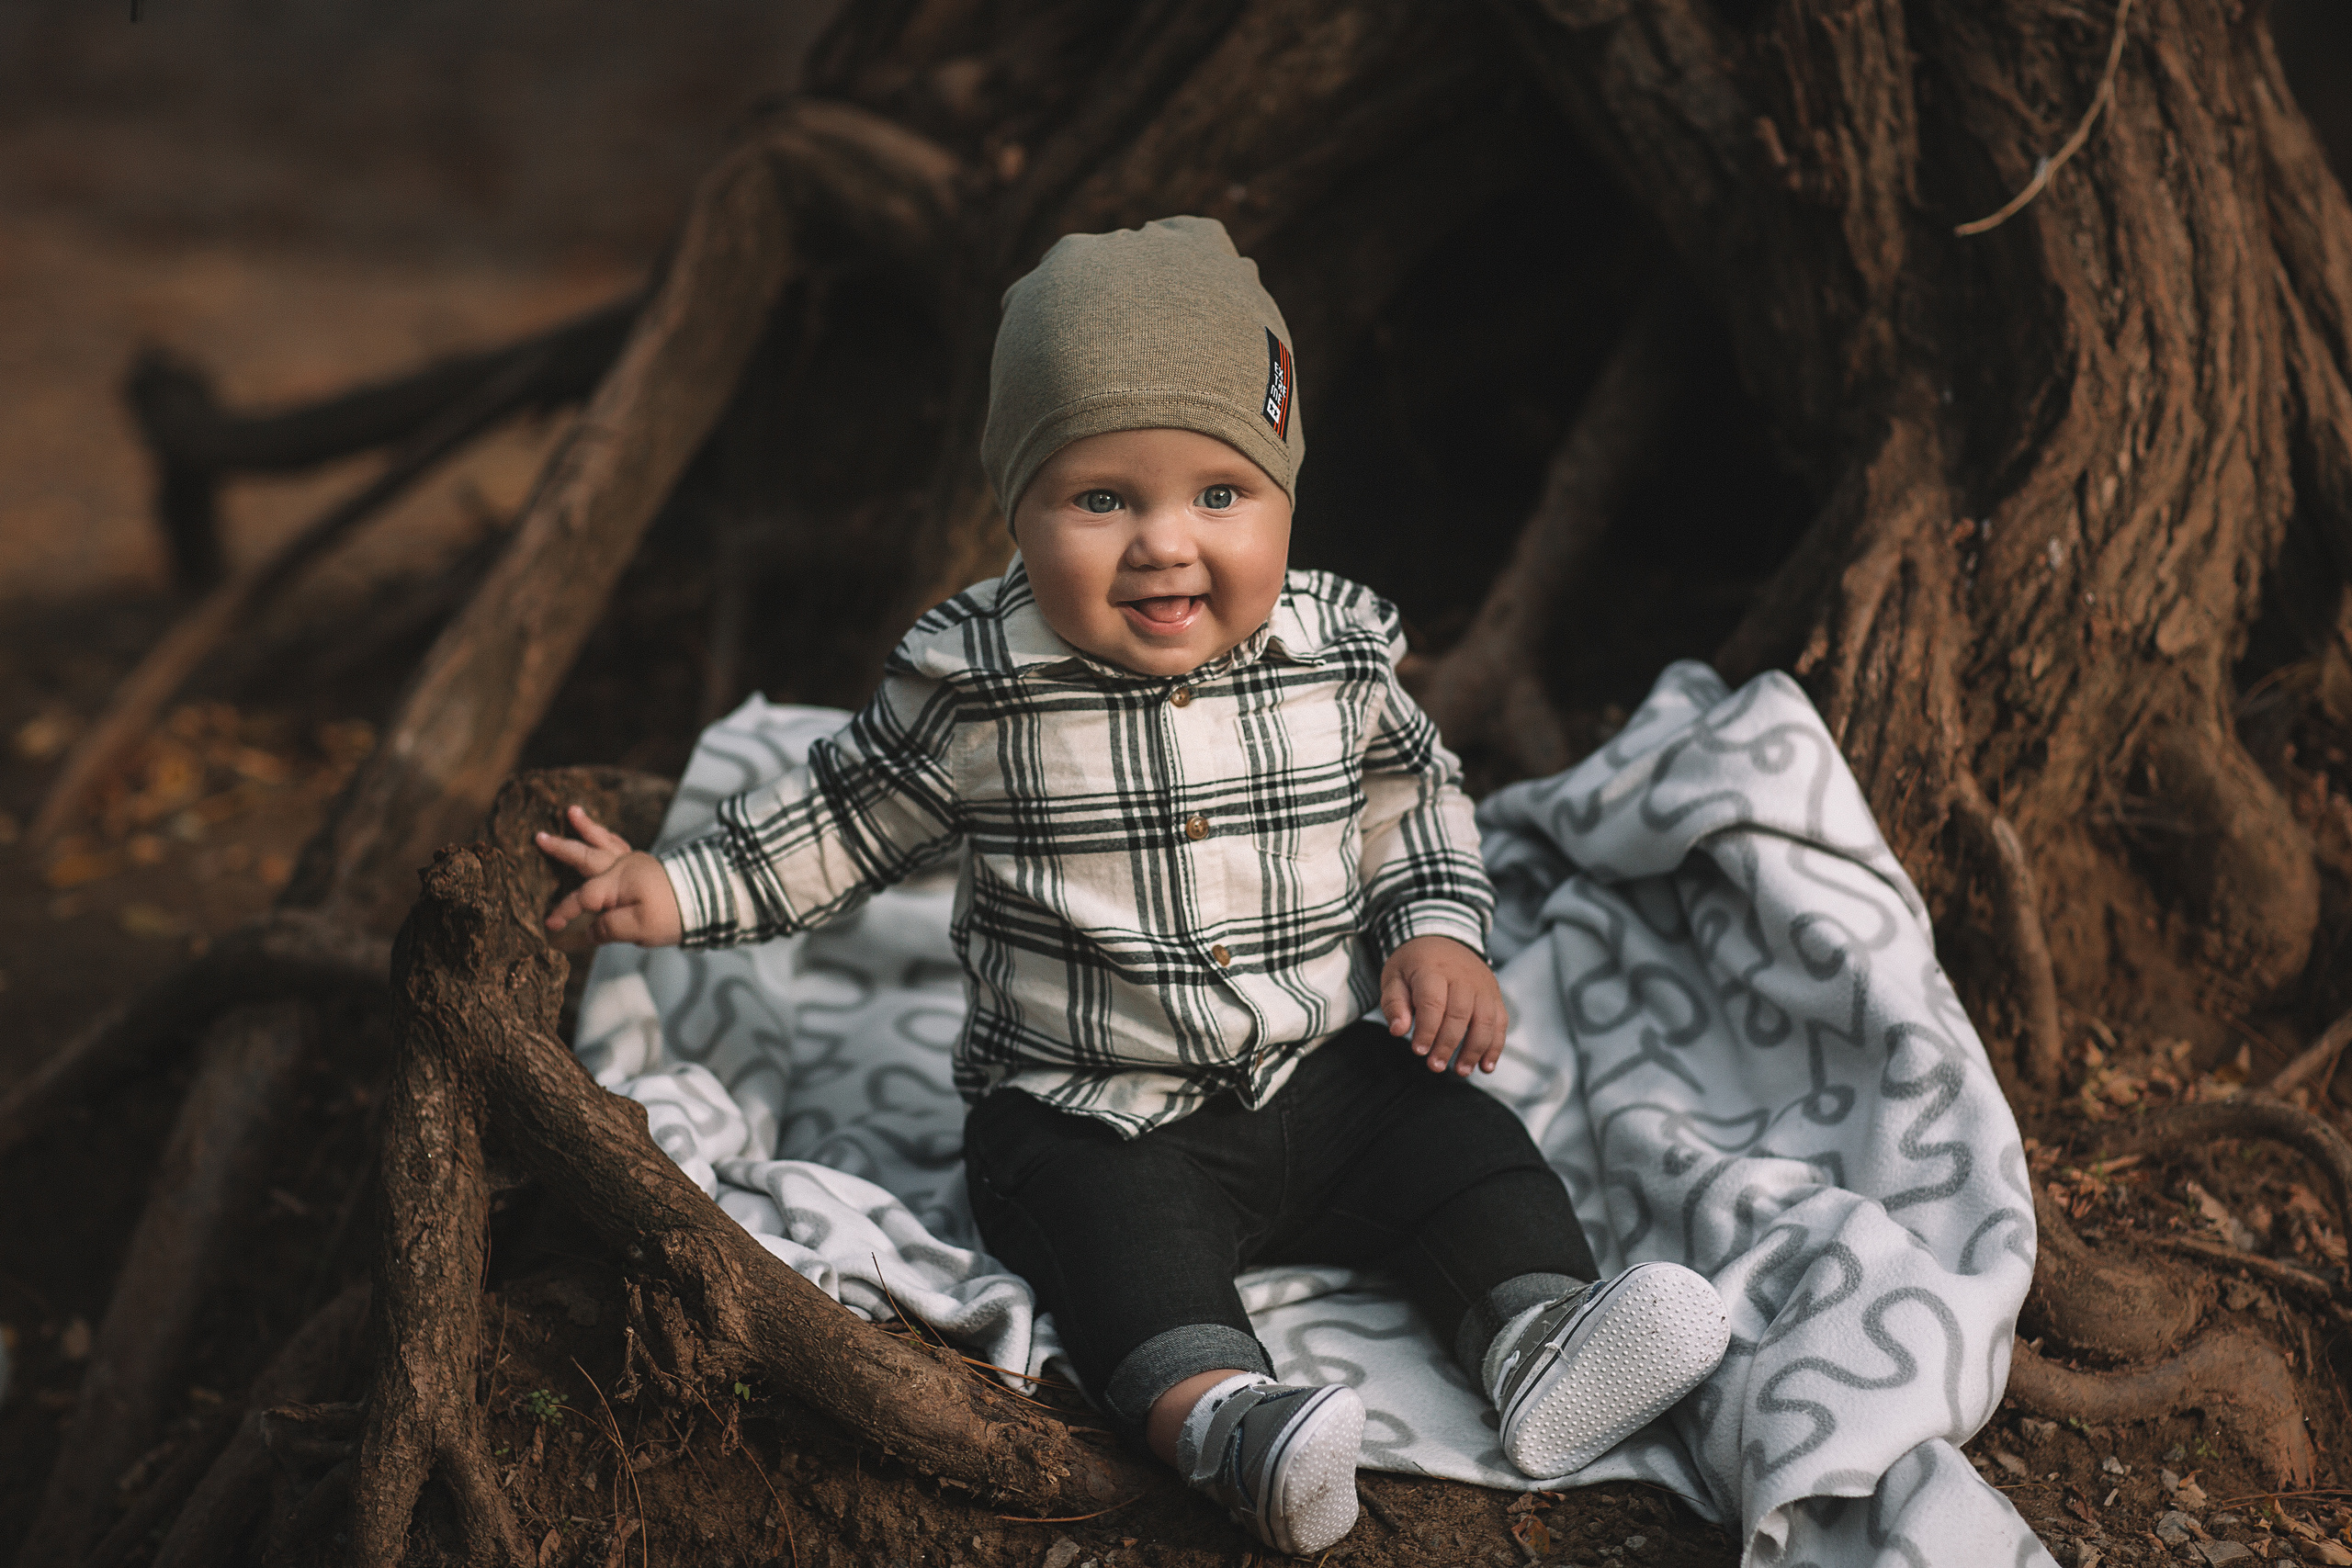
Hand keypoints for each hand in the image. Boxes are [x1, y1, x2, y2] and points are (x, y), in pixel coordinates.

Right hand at [535, 805, 683, 946]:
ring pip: (603, 843)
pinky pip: (619, 846)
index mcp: (618, 882)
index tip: (550, 925)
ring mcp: (633, 862)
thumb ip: (609, 928)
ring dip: (587, 828)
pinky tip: (601, 832)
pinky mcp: (643, 864)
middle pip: (585, 856)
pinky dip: (607, 837)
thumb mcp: (640, 928)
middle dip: (561, 848)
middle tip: (539, 836)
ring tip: (572, 811)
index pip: (582, 897)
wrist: (708, 900)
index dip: (565, 911)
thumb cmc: (673, 915)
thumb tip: (589, 930)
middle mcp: (623, 866)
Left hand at [1380, 934, 1507, 1075]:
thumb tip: (1398, 1030)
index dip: (1427, 1029)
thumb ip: (1394, 1004)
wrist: (1443, 937)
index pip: (1433, 1002)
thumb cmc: (1415, 963)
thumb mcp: (1394, 977)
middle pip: (1460, 1014)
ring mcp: (1482, 986)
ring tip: (1461, 1071)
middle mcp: (1462, 977)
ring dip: (1475, 1050)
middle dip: (1448, 1044)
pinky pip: (1500, 1022)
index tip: (1418, 1050)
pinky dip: (1495, 1046)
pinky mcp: (1494, 995)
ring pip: (1485, 1020)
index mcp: (1433, 970)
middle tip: (1435, 1066)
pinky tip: (1485, 1066)